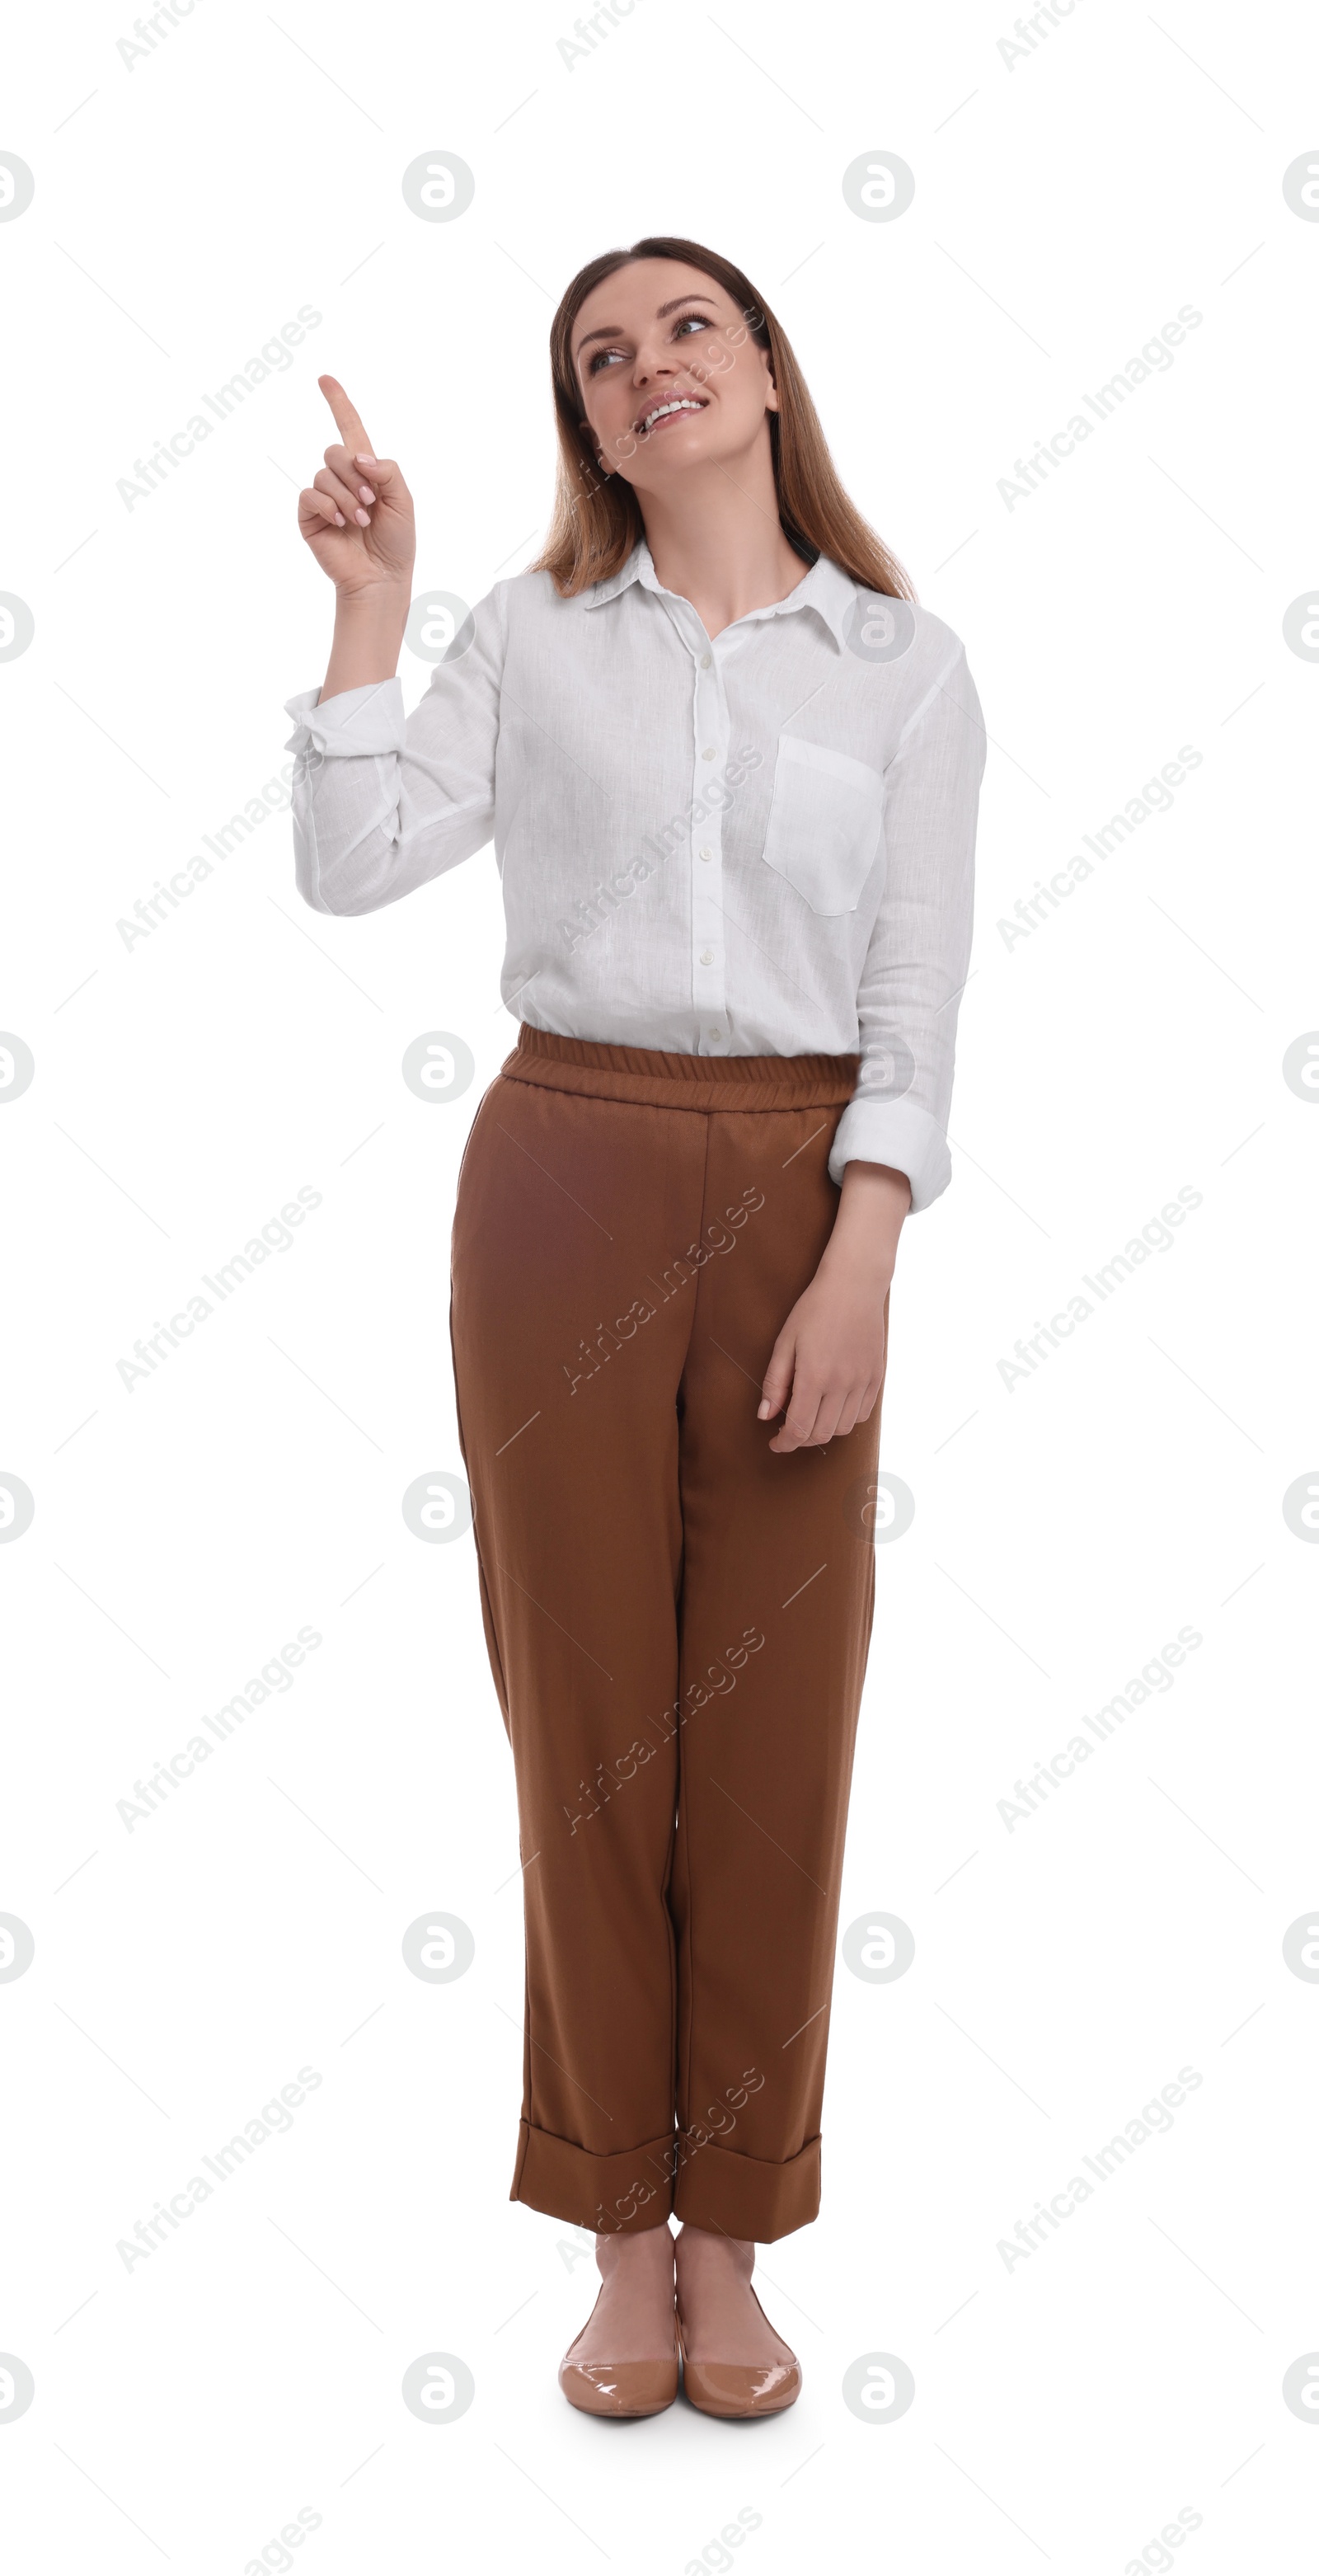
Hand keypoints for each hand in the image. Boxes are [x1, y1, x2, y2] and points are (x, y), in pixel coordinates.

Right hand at [297, 375, 414, 599]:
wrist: (382, 577)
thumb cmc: (396, 542)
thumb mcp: (404, 500)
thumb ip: (387, 470)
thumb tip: (358, 457)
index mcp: (365, 470)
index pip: (349, 429)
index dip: (338, 403)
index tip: (325, 378)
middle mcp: (342, 479)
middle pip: (334, 451)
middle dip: (353, 474)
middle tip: (369, 502)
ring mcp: (324, 498)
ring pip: (324, 474)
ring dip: (346, 496)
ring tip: (359, 520)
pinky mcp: (310, 516)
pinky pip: (310, 494)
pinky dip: (328, 506)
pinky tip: (340, 523)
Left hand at [758, 1264, 888, 1452]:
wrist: (854, 1286)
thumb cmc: (814, 1310)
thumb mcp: (784, 1343)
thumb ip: (774, 1383)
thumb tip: (765, 1416)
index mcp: (814, 1376)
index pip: (799, 1429)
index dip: (784, 1443)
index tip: (775, 1443)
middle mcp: (842, 1384)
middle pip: (821, 1434)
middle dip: (801, 1440)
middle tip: (789, 1430)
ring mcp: (863, 1381)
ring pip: (844, 1428)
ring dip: (824, 1431)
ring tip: (811, 1417)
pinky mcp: (877, 1377)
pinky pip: (863, 1414)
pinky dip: (846, 1419)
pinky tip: (833, 1406)